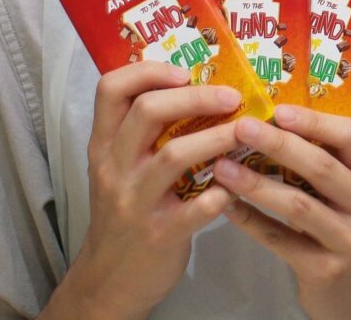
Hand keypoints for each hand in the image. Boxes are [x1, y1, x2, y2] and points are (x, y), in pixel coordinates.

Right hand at [41, 60, 241, 319]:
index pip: (110, 88)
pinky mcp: (159, 233)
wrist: (111, 278)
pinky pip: (194, 209)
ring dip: (216, 137)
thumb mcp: (119, 165)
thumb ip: (142, 130)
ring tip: (245, 131)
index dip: (148, 71)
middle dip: (196, 97)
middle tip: (232, 97)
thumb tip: (197, 84)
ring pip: (174, 155)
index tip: (184, 72)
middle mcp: (115, 166)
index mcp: (104, 143)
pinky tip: (235, 186)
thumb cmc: (126, 208)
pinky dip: (220, 193)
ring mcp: (135, 201)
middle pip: (147, 111)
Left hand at [213, 104, 350, 318]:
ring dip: (256, 183)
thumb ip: (328, 157)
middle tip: (241, 128)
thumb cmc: (349, 223)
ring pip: (298, 205)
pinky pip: (280, 240)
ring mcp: (350, 242)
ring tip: (222, 166)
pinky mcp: (325, 271)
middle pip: (322, 167)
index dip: (315, 121)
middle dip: (278, 144)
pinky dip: (250, 220)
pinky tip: (226, 204)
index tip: (278, 109)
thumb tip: (272, 116)